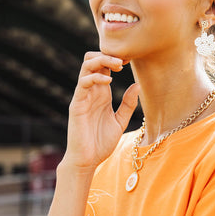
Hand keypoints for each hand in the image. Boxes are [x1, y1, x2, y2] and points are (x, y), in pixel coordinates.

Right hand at [63, 52, 139, 168]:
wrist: (87, 160)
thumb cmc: (101, 143)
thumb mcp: (120, 121)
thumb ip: (128, 104)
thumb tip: (137, 85)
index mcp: (102, 94)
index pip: (104, 67)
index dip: (115, 59)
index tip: (130, 60)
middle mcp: (91, 92)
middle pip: (93, 60)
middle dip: (107, 55)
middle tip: (123, 61)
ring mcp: (83, 96)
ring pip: (86, 67)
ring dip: (102, 61)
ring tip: (118, 66)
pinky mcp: (77, 104)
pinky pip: (83, 83)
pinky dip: (95, 77)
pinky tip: (109, 82)